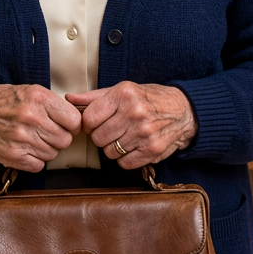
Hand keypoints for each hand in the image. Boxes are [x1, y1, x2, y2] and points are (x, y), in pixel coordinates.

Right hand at [0, 84, 80, 171]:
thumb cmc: (6, 101)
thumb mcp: (31, 91)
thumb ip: (53, 104)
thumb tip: (76, 121)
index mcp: (39, 98)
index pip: (74, 120)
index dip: (72, 124)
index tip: (66, 125)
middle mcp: (31, 117)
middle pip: (65, 140)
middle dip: (59, 137)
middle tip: (47, 132)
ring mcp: (22, 138)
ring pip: (53, 154)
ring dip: (46, 149)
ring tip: (33, 138)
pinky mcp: (13, 155)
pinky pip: (39, 165)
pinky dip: (35, 160)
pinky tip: (26, 148)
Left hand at [66, 82, 195, 170]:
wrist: (183, 111)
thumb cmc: (149, 99)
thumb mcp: (123, 90)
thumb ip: (94, 97)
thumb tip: (69, 99)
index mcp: (124, 94)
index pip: (89, 118)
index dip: (89, 124)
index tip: (96, 123)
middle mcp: (134, 112)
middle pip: (98, 138)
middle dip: (101, 136)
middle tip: (111, 130)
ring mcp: (144, 133)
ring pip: (110, 152)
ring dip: (113, 148)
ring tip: (124, 137)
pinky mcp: (152, 150)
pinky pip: (124, 163)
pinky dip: (125, 158)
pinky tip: (133, 146)